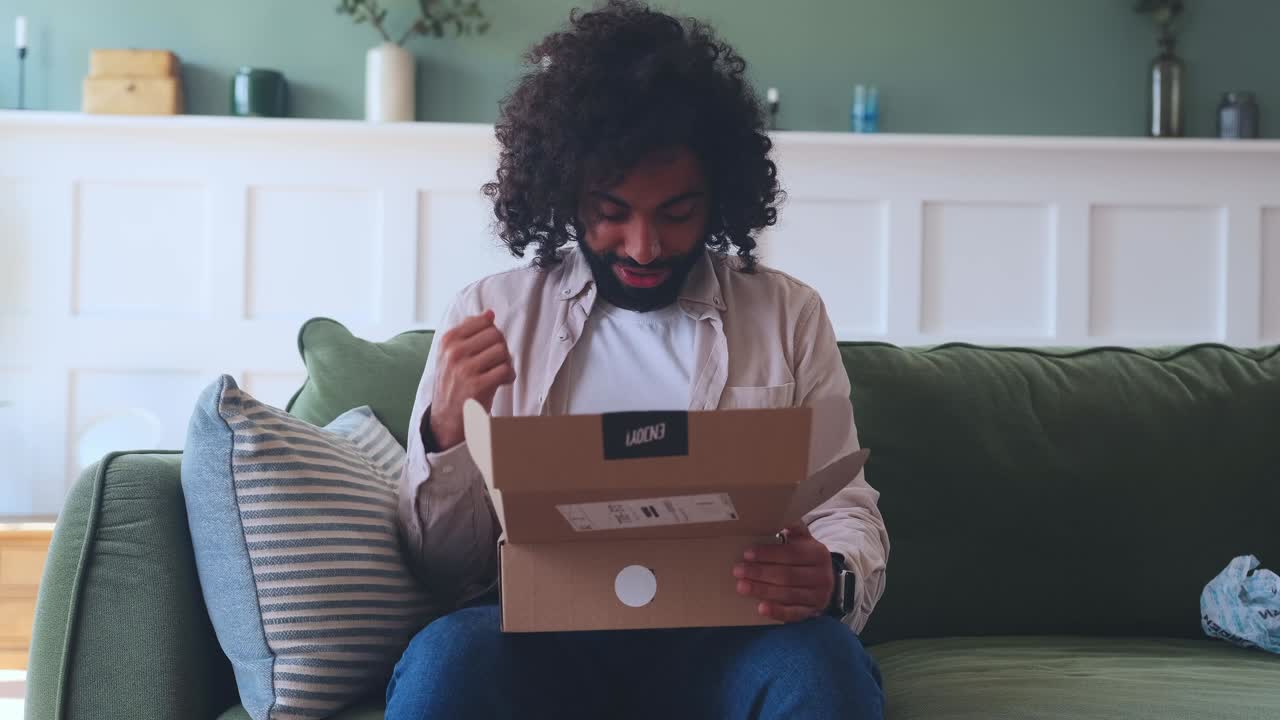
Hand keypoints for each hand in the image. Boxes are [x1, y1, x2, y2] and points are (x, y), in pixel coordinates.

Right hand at [427, 310, 515, 450]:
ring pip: (502, 351)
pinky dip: (509, 376)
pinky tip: (501, 383)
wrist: (445, 418)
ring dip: (506, 363)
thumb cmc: (454, 382)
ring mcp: (465, 369)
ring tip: (497, 372)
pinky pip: (505, 370)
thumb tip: (489, 313)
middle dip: (501, 348)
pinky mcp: (477, 386)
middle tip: (496, 362)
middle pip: (496, 335)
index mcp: (448, 340)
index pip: (484, 322)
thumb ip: (468, 331)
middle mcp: (454, 352)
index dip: (493, 334)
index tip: (488, 348)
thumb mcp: (451, 353)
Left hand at [733, 524, 833, 622]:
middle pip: (787, 575)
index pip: (790, 554)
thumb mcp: (805, 540)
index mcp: (818, 554)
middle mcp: (821, 575)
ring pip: (788, 594)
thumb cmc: (807, 557)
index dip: (768, 554)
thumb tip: (778, 516)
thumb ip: (793, 528)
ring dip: (763, 591)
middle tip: (737, 571)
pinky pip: (793, 614)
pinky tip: (761, 608)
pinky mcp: (812, 612)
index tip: (747, 554)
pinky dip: (777, 612)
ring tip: (742, 587)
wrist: (828, 582)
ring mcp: (818, 596)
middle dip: (760, 573)